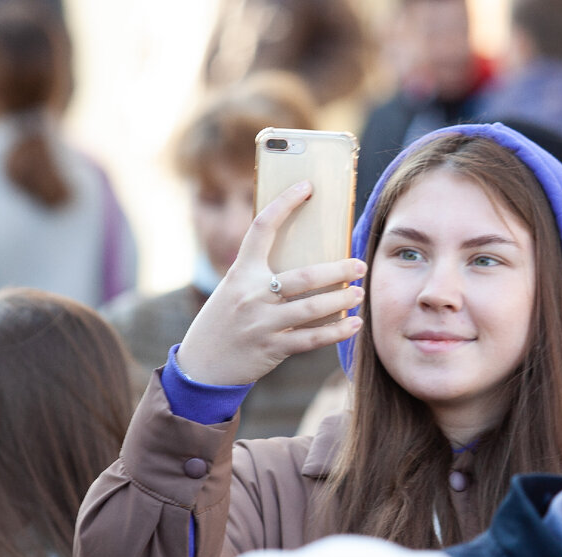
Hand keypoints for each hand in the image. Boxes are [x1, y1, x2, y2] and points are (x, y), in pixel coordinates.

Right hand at [177, 181, 366, 385]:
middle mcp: (251, 294)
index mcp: (240, 272)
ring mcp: (261, 323)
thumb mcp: (234, 290)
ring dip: (341, 300)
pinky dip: (336, 332)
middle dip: (337, 270)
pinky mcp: (271, 348)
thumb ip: (261, 276)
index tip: (307, 186)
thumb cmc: (224, 321)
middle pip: (303, 276)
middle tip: (360, 265)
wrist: (201, 364)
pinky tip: (354, 325)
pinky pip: (311, 339)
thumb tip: (308, 262)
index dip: (284, 204)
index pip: (262, 228)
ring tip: (360, 294)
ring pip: (311, 309)